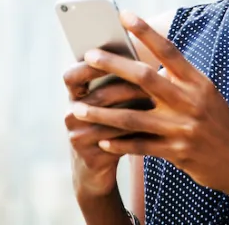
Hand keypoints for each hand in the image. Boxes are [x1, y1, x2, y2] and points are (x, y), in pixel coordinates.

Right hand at [63, 59, 153, 198]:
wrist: (95, 173)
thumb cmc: (109, 127)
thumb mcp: (107, 104)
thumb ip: (118, 81)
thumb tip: (146, 55)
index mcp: (74, 97)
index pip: (72, 75)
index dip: (89, 65)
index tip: (114, 55)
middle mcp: (71, 115)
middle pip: (98, 96)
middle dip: (125, 87)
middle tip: (150, 79)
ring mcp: (77, 137)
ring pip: (109, 119)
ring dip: (134, 109)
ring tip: (157, 101)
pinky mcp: (89, 157)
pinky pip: (115, 142)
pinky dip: (135, 133)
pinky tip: (154, 127)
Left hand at [69, 11, 228, 201]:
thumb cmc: (218, 123)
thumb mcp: (206, 95)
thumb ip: (178, 80)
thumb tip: (144, 63)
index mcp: (198, 82)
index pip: (168, 51)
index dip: (146, 31)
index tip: (124, 15)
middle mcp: (190, 101)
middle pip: (145, 78)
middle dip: (114, 65)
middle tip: (88, 56)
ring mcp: (183, 128)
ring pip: (134, 117)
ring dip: (102, 112)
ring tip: (78, 108)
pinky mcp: (177, 152)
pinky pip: (140, 146)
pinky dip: (119, 143)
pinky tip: (101, 140)